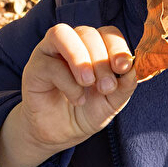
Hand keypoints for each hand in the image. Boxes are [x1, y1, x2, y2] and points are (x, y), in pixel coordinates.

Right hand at [0, 24, 135, 166]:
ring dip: (80, 59)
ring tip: (89, 83)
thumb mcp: (112, 102)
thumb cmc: (87, 112)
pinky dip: (67, 82)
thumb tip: (133, 70)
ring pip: (62, 34)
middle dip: (101, 59)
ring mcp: (50, 52)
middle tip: (107, 87)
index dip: (117, 46)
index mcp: (95, 47)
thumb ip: (124, 85)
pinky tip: (76, 98)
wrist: (60, 134)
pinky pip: (50, 64)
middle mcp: (72, 43)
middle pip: (87, 32)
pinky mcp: (34, 67)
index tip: (124, 68)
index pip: (108, 32)